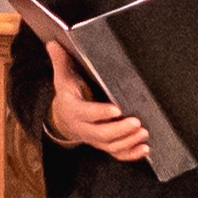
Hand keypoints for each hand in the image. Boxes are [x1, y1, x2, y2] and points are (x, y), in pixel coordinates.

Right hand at [43, 41, 150, 162]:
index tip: (116, 109)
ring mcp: (94, 139)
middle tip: (137, 122)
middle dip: (120, 130)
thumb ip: (61, 61)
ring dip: (128, 141)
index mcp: (73, 110)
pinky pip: (116, 154)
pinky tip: (144, 148)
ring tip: (143, 132)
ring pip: (110, 146)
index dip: (100, 113)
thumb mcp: (62, 78)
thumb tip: (53, 43)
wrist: (63, 119)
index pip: (86, 113)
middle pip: (101, 134)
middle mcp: (83, 128)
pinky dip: (131, 154)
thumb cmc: (68, 95)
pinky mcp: (103, 145)